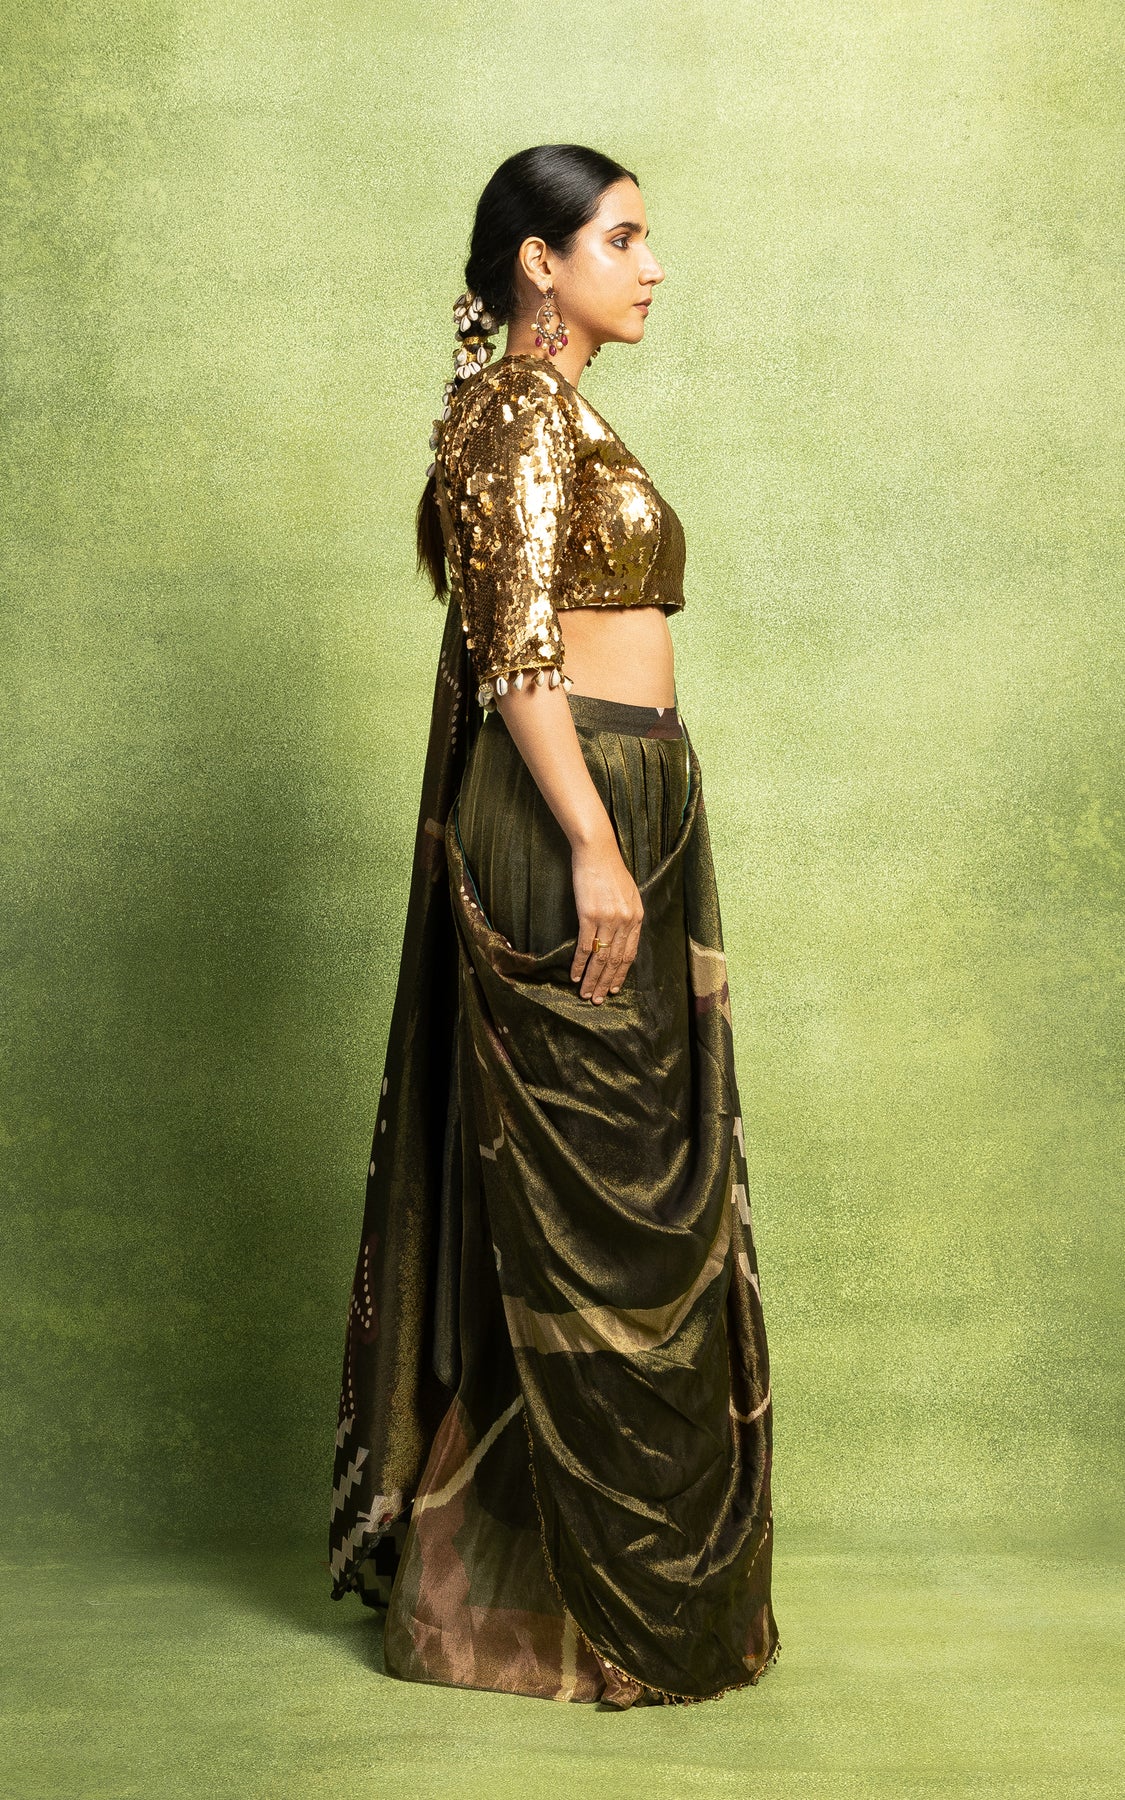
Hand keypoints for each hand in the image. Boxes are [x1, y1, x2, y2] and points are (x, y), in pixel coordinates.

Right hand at [569, 832, 643, 1002]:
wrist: (597, 851)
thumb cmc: (611, 870)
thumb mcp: (629, 894)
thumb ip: (629, 916)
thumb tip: (623, 936)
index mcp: (637, 917)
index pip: (630, 954)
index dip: (620, 973)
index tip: (613, 988)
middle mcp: (625, 921)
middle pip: (616, 960)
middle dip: (606, 982)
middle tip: (597, 999)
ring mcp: (608, 919)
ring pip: (601, 958)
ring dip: (592, 979)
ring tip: (585, 994)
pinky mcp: (589, 915)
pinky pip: (585, 946)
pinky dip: (580, 964)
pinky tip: (574, 975)